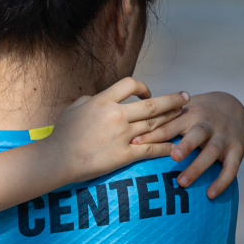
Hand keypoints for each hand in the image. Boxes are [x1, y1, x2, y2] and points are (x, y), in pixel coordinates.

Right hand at [46, 77, 189, 182]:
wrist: (57, 159)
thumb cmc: (62, 134)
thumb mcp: (74, 108)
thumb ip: (90, 100)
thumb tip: (99, 98)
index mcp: (103, 101)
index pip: (130, 85)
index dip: (142, 86)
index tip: (147, 93)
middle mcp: (117, 116)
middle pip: (152, 105)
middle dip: (172, 100)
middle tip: (185, 97)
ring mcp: (122, 136)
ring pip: (154, 125)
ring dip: (172, 119)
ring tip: (184, 115)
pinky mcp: (124, 155)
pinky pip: (151, 150)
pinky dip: (165, 147)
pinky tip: (175, 145)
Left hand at [135, 91, 243, 197]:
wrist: (235, 106)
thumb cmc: (198, 113)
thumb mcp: (183, 109)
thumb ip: (161, 117)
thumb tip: (125, 126)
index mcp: (190, 114)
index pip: (170, 124)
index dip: (154, 133)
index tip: (136, 142)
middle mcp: (207, 125)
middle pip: (196, 134)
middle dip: (186, 145)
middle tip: (172, 157)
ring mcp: (223, 137)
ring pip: (212, 152)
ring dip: (198, 167)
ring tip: (182, 182)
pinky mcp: (237, 149)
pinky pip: (231, 167)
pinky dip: (222, 181)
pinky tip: (210, 194)